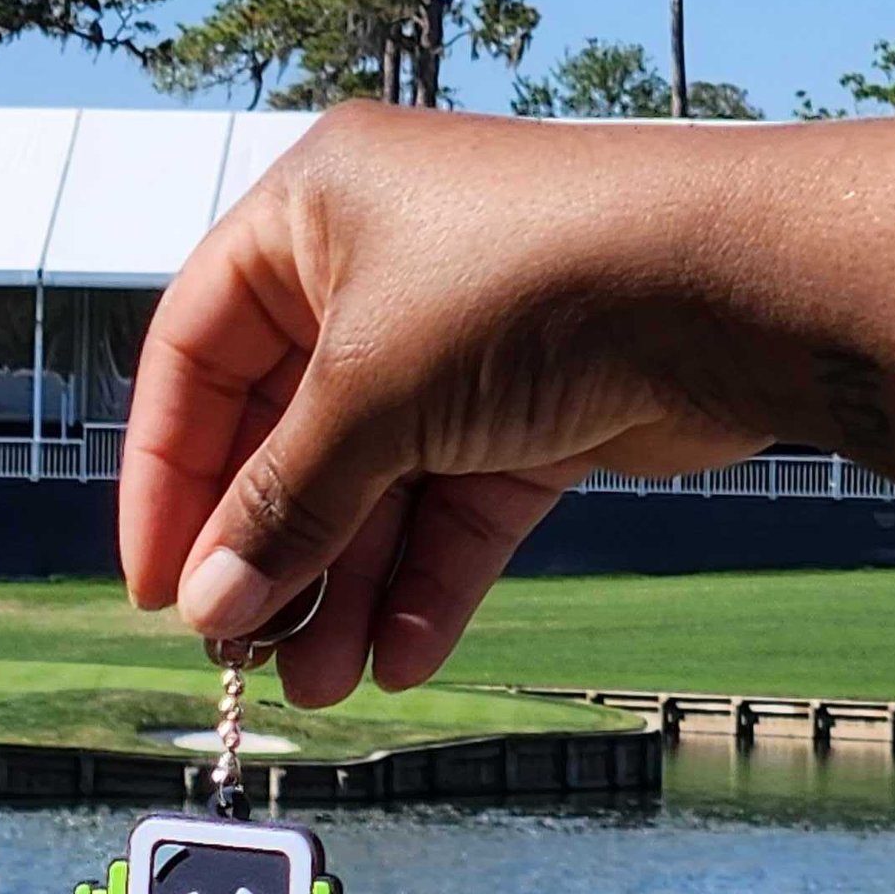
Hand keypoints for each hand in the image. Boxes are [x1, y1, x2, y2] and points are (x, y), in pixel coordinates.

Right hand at [121, 103, 782, 703]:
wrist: (735, 286)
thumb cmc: (538, 281)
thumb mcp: (369, 399)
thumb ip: (279, 509)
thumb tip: (209, 605)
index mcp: (313, 213)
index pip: (193, 354)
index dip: (165, 475)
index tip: (159, 580)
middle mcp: (379, 267)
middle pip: (284, 435)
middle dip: (270, 554)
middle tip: (243, 650)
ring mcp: (458, 343)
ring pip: (371, 488)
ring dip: (344, 591)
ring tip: (323, 679)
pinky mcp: (531, 410)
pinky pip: (452, 510)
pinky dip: (425, 583)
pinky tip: (402, 657)